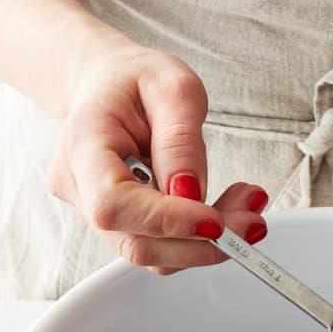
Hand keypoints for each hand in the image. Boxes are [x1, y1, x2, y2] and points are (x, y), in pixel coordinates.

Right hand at [47, 39, 269, 272]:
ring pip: (152, 252)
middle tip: (253, 221)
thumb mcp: (173, 86)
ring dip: (208, 241)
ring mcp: (93, 211)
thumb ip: (182, 140)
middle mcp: (79, 186)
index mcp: (83, 144)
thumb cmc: (133, 79)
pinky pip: (159, 244)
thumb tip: (191, 193)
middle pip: (135, 242)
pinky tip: (227, 208)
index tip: (216, 221)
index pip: (114, 204)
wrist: (107, 84)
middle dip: (202, 241)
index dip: (167, 221)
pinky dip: (199, 236)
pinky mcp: (119, 223)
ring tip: (247, 204)